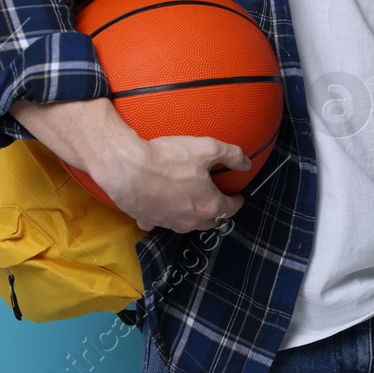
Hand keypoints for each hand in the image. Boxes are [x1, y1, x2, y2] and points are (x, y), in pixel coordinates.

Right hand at [93, 133, 251, 233]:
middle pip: (210, 222)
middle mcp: (190, 220)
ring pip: (187, 225)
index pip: (230, 209)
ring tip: (193, 203)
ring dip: (193, 217)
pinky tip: (162, 207)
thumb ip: (232, 154)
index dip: (236, 202)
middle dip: (217, 212)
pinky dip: (164, 217)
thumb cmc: (169, 157)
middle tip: (217, 200)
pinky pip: (159, 223)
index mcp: (208, 205)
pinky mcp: (148, 220)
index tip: (237, 196)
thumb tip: (246, 163)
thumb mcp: (207, 148)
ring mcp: (168, 223)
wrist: (127, 167)